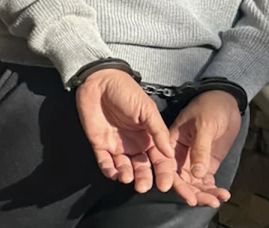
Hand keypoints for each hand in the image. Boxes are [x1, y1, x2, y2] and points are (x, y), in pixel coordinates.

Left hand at [76, 69, 175, 192]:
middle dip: (145, 179)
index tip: (165, 184)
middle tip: (144, 187)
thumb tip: (170, 153)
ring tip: (128, 178)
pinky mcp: (100, 144)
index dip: (164, 173)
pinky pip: (105, 162)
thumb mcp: (146, 109)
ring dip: (127, 176)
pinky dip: (109, 170)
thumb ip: (158, 131)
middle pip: (143, 168)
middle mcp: (135, 145)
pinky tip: (114, 173)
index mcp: (149, 137)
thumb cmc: (126, 91)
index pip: (160, 160)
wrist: (98, 80)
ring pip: (125, 168)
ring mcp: (117, 145)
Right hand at [168, 90, 240, 207]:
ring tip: (219, 198)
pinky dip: (214, 189)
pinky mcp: (207, 163)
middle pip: (182, 180)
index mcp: (171, 143)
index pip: (170, 168)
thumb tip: (198, 174)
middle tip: (209, 201)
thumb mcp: (204, 126)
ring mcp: (194, 160)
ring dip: (206, 194)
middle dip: (194, 193)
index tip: (190, 198)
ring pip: (195, 183)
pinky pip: (207, 181)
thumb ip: (200, 149)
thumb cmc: (210, 107)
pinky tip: (224, 194)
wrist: (226, 102)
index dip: (178, 185)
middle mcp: (180, 155)